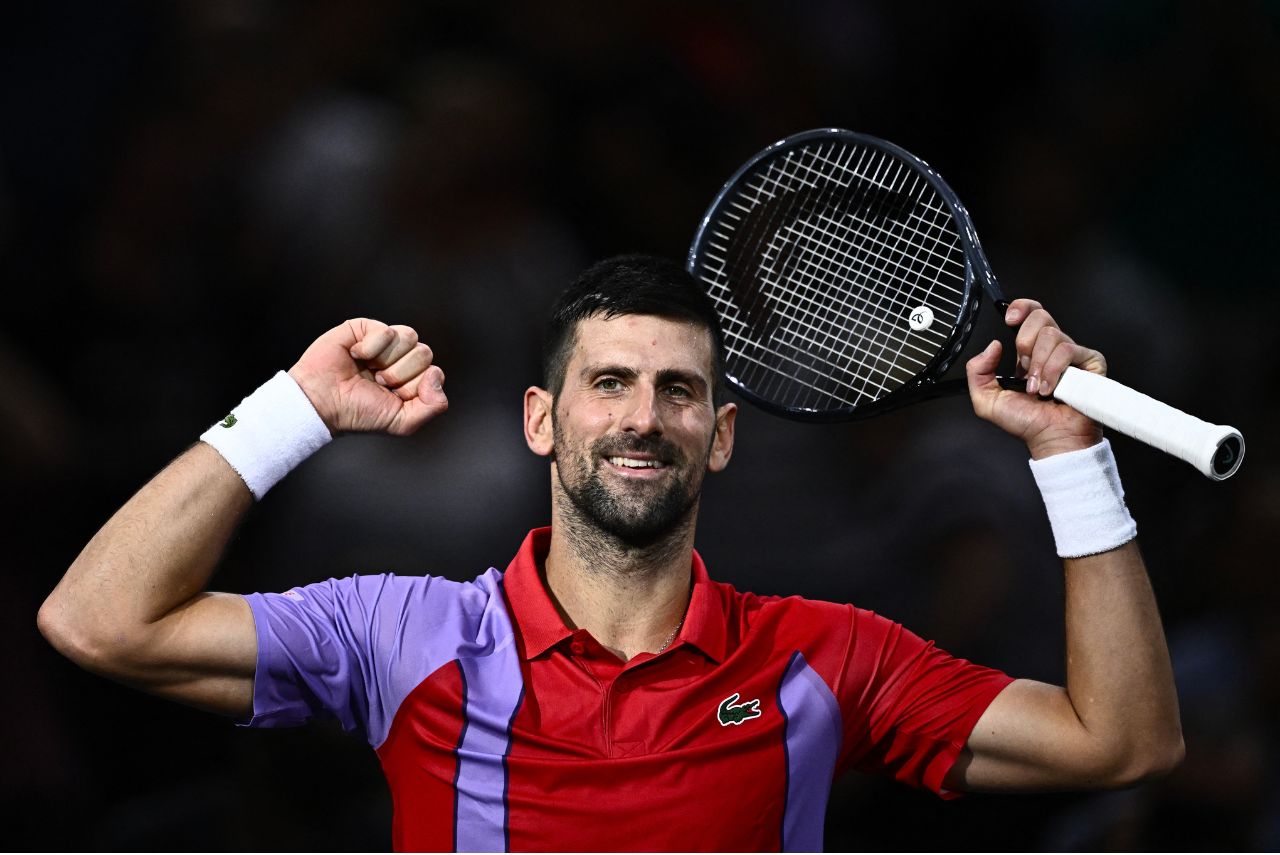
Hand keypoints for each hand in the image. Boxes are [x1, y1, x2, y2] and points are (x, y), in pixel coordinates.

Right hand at [287, 318, 447, 435]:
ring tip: (368, 370)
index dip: (413, 387)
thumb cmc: (358, 413)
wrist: (322, 403)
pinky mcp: (366, 328)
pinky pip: (387, 330)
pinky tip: (355, 356)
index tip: (390, 396)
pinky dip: (370, 348)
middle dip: (400, 374)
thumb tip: (436, 373)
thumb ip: (433, 406)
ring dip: (386, 360)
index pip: (434, 373)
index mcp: (412, 379)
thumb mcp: (402, 422)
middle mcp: (401, 358)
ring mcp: (385, 342)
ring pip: (410, 337)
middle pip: (424, 353)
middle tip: (377, 382)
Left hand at [965, 299, 1104, 458]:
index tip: (1009, 319)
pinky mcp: (1090, 361)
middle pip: (1040, 316)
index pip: (1030, 314)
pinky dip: (1053, 371)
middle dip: (1025, 342)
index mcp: (1030, 352)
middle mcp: (1051, 349)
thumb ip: (977, 371)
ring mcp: (1072, 354)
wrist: (1050, 438)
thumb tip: (993, 345)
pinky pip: (1068, 350)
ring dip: (1038, 365)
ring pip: (1051, 334)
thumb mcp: (987, 399)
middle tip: (1024, 368)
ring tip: (1038, 389)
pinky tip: (1051, 390)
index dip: (1021, 308)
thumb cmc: (1026, 423)